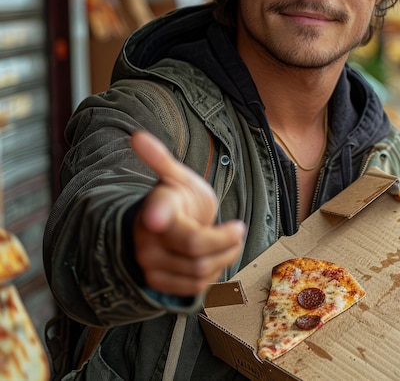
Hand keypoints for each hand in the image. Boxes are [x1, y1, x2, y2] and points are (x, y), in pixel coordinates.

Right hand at [131, 130, 245, 295]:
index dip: (156, 215)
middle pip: (196, 248)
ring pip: (199, 270)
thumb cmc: (179, 199)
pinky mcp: (160, 283)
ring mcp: (151, 263)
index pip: (157, 212)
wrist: (169, 227)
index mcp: (156, 207)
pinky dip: (214, 271)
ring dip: (224, 256)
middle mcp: (147, 238)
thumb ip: (161, 159)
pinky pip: (196, 286)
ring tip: (230, 241)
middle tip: (238, 228)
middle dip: (226, 240)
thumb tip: (137, 136)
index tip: (155, 218)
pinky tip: (216, 256)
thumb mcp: (178, 177)